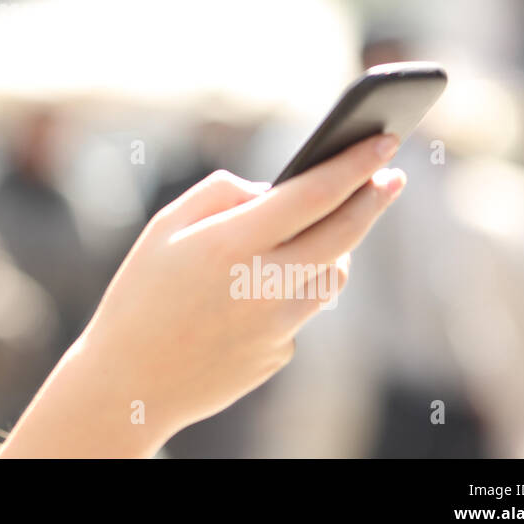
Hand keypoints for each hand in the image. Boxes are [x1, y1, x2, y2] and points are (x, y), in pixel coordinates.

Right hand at [76, 132, 405, 447]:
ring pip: (332, 275)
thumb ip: (221, 194)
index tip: (384, 141)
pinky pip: (302, 310)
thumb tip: (275, 187)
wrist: (131, 382)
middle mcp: (263, 285)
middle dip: (374, 198)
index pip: (311, 194)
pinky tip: (264, 288)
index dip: (353, 164)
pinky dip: (294, 288)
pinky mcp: (280, 354)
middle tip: (393, 175)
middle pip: (343, 234)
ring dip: (338, 245)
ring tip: (330, 224)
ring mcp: (277, 326)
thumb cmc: (141, 294)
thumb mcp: (164, 227)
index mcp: (230, 244)